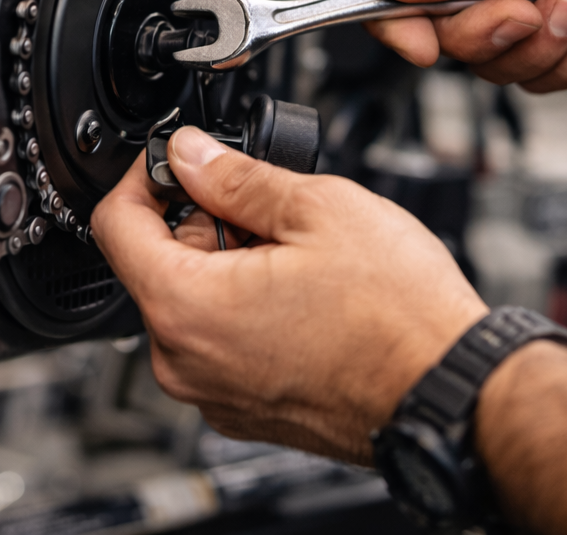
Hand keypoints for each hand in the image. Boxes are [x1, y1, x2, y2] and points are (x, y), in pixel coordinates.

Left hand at [91, 128, 487, 462]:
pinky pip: (222, 345)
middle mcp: (186, 363)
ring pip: (194, 305)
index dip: (144, 177)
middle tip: (269, 209)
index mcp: (186, 308)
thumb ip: (236, 176)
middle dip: (205, 223)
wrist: (450, 393)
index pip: (116, 225)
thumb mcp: (317, 208)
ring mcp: (215, 395)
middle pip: (158, 265)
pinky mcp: (247, 411)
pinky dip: (249, 310)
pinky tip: (306, 296)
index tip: (176, 160)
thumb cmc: (398, 317)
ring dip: (231, 266)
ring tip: (300, 255)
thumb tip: (190, 154)